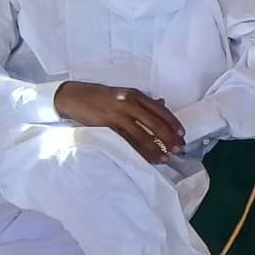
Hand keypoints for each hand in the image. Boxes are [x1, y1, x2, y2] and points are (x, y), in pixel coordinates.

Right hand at [53, 81, 184, 162]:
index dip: (173, 123)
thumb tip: (163, 104)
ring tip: (164, 159)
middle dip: (168, 138)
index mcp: (135, 95)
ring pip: (141, 134)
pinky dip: (138, 151)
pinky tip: (145, 158)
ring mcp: (117, 114)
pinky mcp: (107, 125)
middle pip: (155, 123)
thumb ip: (142, 102)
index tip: (182, 135)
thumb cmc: (99, 97)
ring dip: (155, 148)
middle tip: (177, 150)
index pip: (160, 110)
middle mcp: (128, 102)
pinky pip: (126, 141)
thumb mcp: (123, 94)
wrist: (72, 96)